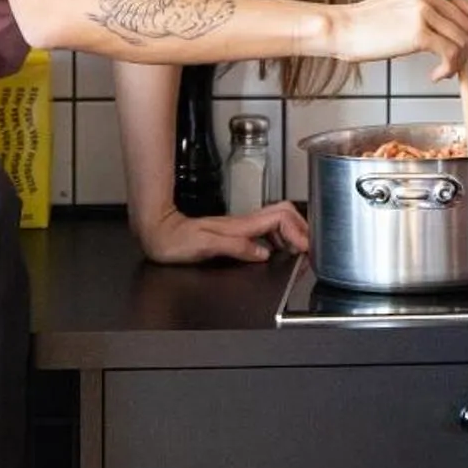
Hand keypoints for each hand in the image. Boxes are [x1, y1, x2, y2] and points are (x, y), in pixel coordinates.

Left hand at [135, 202, 311, 264]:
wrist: (158, 232)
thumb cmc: (175, 241)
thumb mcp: (205, 246)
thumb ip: (236, 247)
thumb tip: (263, 253)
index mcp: (239, 226)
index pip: (280, 218)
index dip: (297, 232)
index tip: (305, 248)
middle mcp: (242, 224)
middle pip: (284, 214)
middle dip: (302, 228)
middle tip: (309, 248)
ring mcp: (240, 227)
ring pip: (277, 220)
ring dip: (293, 232)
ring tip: (299, 250)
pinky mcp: (235, 233)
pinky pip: (266, 230)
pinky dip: (280, 238)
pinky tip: (278, 250)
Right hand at [322, 0, 467, 77]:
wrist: (341, 28)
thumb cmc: (366, 24)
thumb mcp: (402, 7)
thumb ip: (428, 12)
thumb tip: (454, 34)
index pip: (466, 7)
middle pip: (467, 25)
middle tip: (461, 68)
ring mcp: (424, 12)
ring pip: (461, 41)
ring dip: (457, 63)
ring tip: (443, 73)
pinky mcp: (419, 33)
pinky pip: (449, 54)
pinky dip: (448, 69)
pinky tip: (435, 75)